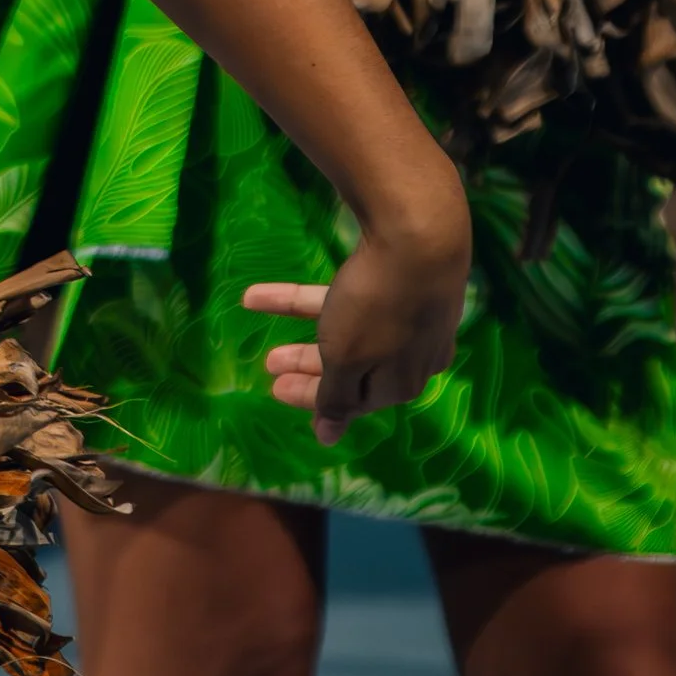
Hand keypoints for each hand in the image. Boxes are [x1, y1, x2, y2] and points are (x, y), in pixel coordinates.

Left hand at [243, 210, 469, 445]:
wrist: (420, 237)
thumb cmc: (377, 310)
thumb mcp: (348, 360)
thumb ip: (337, 398)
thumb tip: (328, 438)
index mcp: (401, 383)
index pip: (353, 401)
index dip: (314, 399)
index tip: (277, 391)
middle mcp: (410, 354)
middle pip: (351, 365)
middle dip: (307, 364)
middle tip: (270, 365)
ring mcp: (408, 313)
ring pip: (347, 325)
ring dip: (298, 322)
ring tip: (254, 309)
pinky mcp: (399, 276)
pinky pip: (348, 293)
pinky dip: (305, 295)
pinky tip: (266, 291)